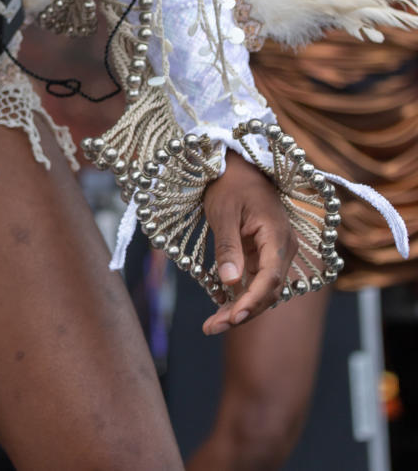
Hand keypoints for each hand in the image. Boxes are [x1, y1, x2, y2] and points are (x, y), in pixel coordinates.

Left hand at [201, 150, 296, 334]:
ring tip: (211, 325)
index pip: (270, 277)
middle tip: (212, 327)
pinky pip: (255, 281)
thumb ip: (228, 246)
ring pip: (262, 290)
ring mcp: (275, 253)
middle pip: (268, 291)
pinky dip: (239, 296)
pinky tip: (219, 308)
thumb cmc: (229, 185)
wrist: (237, 167)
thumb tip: (229, 282)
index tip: (232, 316)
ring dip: (239, 308)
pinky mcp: (264, 255)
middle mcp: (282, 248)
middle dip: (242, 312)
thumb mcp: (223, 212)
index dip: (252, 300)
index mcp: (277, 235)